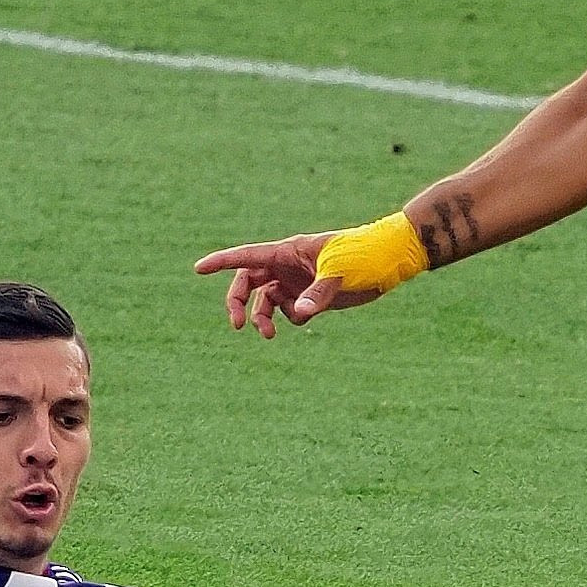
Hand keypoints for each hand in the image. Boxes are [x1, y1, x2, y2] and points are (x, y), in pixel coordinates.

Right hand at [194, 232, 383, 337]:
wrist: (388, 260)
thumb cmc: (362, 255)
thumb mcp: (338, 273)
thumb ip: (317, 293)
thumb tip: (299, 314)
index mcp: (288, 251)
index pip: (246, 256)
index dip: (221, 262)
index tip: (198, 269)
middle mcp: (287, 265)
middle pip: (248, 282)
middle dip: (237, 302)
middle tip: (236, 325)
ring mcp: (298, 280)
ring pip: (265, 300)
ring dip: (261, 317)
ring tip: (267, 335)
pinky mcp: (311, 296)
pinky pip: (289, 310)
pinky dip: (290, 318)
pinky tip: (306, 317)